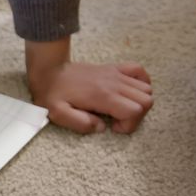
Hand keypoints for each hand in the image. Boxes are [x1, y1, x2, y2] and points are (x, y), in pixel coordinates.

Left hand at [25, 38, 152, 133]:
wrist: (49, 70)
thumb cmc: (52, 94)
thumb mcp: (59, 114)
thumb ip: (80, 123)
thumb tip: (101, 127)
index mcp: (102, 96)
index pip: (135, 111)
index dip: (129, 125)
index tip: (114, 127)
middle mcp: (114, 83)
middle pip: (146, 100)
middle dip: (137, 116)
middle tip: (118, 120)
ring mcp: (116, 74)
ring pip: (146, 88)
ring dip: (139, 102)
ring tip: (120, 109)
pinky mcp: (114, 68)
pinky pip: (139, 71)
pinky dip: (141, 83)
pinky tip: (128, 93)